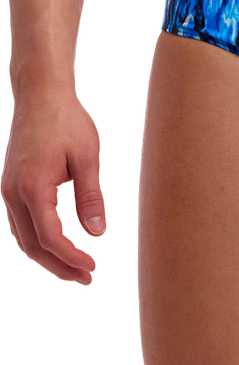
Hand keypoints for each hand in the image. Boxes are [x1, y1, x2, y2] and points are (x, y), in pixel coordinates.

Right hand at [0, 90, 107, 284]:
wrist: (40, 92)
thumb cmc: (66, 119)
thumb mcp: (86, 155)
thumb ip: (90, 196)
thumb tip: (98, 234)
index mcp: (33, 188)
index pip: (50, 238)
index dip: (71, 258)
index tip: (93, 268)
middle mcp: (14, 194)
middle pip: (32, 246)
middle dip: (58, 266)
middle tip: (86, 278)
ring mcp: (8, 190)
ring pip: (23, 237)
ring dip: (47, 256)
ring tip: (75, 266)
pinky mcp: (10, 185)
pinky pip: (20, 223)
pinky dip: (38, 239)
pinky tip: (57, 242)